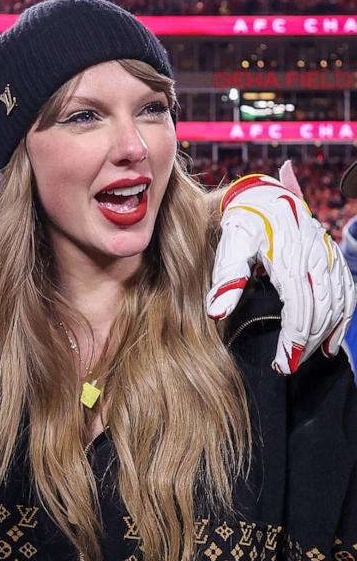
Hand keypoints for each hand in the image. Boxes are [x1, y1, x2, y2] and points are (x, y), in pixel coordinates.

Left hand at [206, 162, 354, 373]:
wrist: (262, 194)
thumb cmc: (242, 222)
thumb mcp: (230, 244)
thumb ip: (227, 278)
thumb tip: (216, 313)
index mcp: (289, 257)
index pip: (299, 308)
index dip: (293, 340)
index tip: (283, 365)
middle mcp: (315, 257)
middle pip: (320, 310)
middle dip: (306, 343)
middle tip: (288, 367)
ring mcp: (328, 256)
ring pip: (337, 304)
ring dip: (325, 334)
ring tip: (307, 358)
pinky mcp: (333, 257)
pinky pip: (347, 292)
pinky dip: (343, 319)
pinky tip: (330, 342)